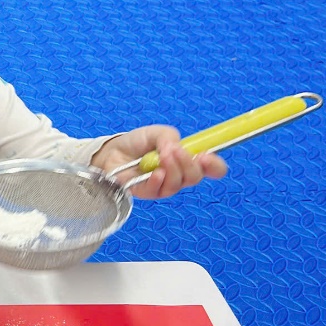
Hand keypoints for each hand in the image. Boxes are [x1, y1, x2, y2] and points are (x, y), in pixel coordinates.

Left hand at [91, 125, 226, 199]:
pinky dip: (158, 180)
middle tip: (176, 151)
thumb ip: (169, 137)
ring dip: (172, 169)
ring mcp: (162, 186)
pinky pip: (158, 191)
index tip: (207, 156)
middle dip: (189, 164)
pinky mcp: (146, 193)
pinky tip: (156, 172)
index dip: (215, 166)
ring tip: (162, 155)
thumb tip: (175, 148)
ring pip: (177, 184)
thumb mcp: (156, 133)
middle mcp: (177, 175)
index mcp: (185, 160)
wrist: (111, 151)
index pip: (211, 169)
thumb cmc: (136, 143)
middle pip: (194, 178)